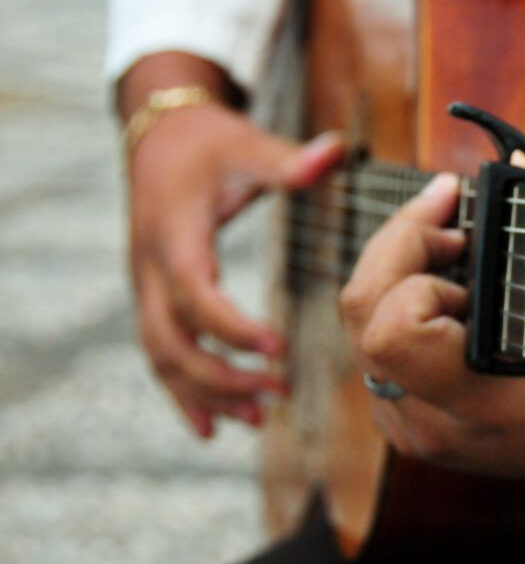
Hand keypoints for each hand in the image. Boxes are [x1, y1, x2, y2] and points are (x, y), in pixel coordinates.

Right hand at [128, 102, 342, 436]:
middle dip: (220, 376)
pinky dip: (184, 393)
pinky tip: (213, 426)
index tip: (278, 350)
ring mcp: (146, 286)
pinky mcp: (154, 297)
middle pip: (170, 340)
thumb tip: (338, 150)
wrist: (158, 136)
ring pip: (163, 357)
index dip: (230, 326)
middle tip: (279, 392)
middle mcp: (151, 268)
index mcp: (175, 233)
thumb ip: (291, 159)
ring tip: (258, 418)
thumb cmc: (208, 143)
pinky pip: (161, 354)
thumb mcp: (247, 143)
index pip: (194, 292)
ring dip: (206, 393)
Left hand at [339, 174, 524, 519]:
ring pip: (359, 318)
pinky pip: (373, 332)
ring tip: (451, 240)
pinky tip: (443, 273)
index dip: (417, 275)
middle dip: (400, 241)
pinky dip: (400, 288)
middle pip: (361, 310)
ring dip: (398, 260)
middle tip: (451, 215)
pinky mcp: (398, 406)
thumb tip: (511, 160)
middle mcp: (425, 418)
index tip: (466, 242)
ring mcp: (404, 418)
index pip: (393, 332)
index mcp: (474, 406)